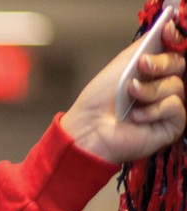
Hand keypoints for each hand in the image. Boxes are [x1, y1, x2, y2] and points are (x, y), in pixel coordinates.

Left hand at [62, 19, 186, 163]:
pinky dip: (154, 110)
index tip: (166, 33)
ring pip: (177, 86)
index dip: (173, 40)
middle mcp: (164, 86)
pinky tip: (137, 117)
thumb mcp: (122, 64)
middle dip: (160, 64)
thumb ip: (145, 45)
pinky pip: (175, 106)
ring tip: (131, 98)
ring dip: (150, 91)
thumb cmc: (99, 100)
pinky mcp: (172, 124)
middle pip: (180, 64)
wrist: (90, 128)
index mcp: (154, 71)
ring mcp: (169, 105)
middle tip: (141, 67)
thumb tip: (164, 26)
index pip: (174, 51)